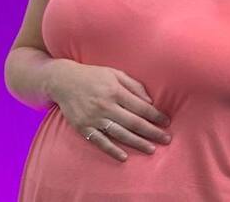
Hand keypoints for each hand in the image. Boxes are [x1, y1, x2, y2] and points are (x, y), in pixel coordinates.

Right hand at [46, 59, 170, 160]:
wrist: (63, 81)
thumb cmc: (93, 75)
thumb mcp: (115, 73)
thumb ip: (133, 86)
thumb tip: (149, 102)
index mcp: (115, 91)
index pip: (141, 107)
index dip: (155, 115)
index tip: (166, 122)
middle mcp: (105, 105)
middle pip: (134, 122)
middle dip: (152, 132)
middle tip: (166, 139)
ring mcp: (94, 118)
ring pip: (120, 134)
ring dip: (137, 143)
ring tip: (152, 149)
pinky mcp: (83, 127)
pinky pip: (100, 141)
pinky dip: (112, 150)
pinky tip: (124, 157)